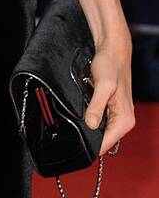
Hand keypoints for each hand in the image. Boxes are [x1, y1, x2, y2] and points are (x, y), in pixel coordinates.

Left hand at [84, 40, 135, 156]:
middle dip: (88, 136)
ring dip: (88, 126)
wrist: (112, 51)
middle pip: (103, 139)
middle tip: (71, 132)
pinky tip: (82, 112)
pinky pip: (98, 120)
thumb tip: (92, 125)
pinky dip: (89, 118)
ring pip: (99, 130)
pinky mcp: (109, 108)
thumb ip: (97, 106)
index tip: (75, 146)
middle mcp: (123, 120)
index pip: (107, 143)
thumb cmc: (110, 65)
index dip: (91, 146)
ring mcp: (116, 115)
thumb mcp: (103, 85)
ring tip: (76, 120)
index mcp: (125, 119)